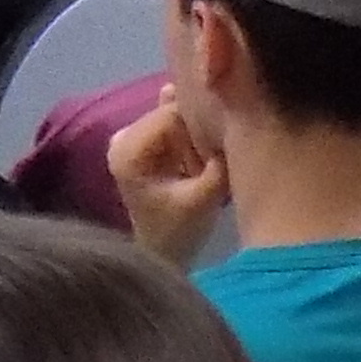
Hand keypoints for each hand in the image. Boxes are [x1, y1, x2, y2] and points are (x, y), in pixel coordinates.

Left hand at [106, 96, 229, 263]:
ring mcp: (130, 139)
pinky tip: (204, 151)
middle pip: (172, 109)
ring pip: (175, 115)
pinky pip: (173, 124)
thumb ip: (219, 162)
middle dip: (200, 121)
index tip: (228, 130)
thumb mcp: (205, 197)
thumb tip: (237, 121)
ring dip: (197, 129)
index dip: (203, 117)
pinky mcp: (143, 144)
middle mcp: (123, 138)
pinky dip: (191, 134)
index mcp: (128, 150)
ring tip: (214, 152)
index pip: (171, 113)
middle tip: (225, 141)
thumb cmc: (179, 230)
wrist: (162, 252)